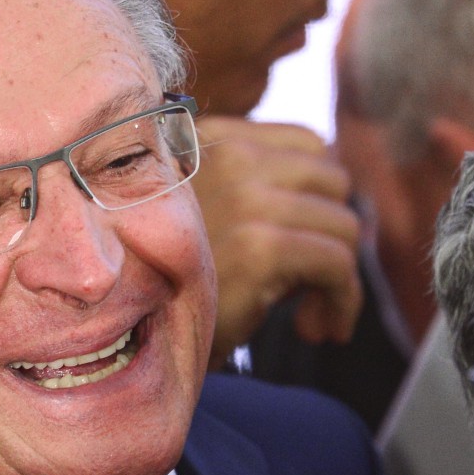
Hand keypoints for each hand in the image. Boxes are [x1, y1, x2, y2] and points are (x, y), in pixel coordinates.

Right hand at [189, 115, 362, 363]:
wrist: (127, 335)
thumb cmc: (167, 283)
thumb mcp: (206, 215)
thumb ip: (258, 192)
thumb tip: (346, 205)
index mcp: (212, 139)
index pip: (309, 144)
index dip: (322, 198)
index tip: (309, 244)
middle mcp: (228, 154)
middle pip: (334, 182)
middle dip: (335, 237)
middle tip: (313, 288)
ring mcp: (245, 197)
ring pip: (342, 225)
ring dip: (339, 280)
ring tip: (311, 318)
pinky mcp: (260, 247)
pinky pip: (337, 264)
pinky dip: (343, 301)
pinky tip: (322, 329)